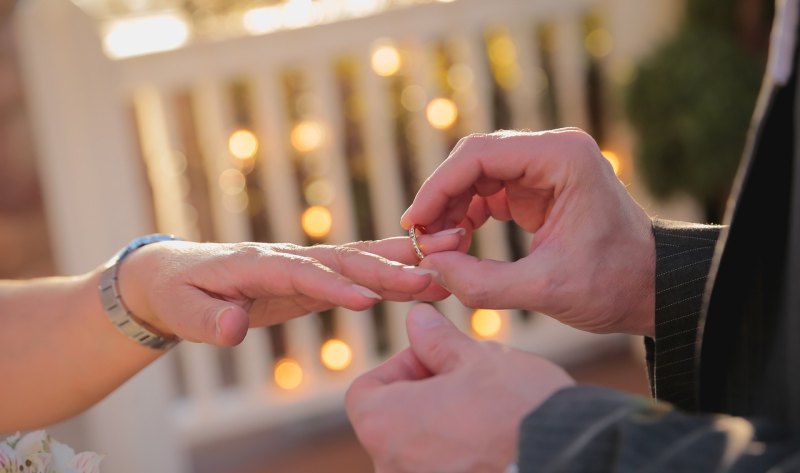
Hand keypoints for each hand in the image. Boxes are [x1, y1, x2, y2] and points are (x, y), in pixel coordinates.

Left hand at [116, 231, 461, 345]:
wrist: (174, 274)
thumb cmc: (176, 293)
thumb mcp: (180, 311)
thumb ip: (207, 322)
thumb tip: (233, 327)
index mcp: (256, 265)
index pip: (302, 274)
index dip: (336, 287)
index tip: (371, 301)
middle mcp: (287, 258)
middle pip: (344, 260)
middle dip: (390, 267)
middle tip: (435, 272)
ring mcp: (303, 262)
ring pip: (359, 258)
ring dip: (404, 259)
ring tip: (451, 253)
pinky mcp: (313, 274)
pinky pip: (357, 270)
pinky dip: (391, 268)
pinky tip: (425, 268)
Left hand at [346, 304, 573, 472]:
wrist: (568, 461)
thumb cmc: (516, 407)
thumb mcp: (475, 359)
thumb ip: (436, 341)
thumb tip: (416, 319)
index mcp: (384, 424)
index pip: (366, 391)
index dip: (400, 366)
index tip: (437, 359)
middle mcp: (390, 466)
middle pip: (392, 419)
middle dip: (425, 393)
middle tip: (467, 379)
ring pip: (418, 446)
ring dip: (442, 422)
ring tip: (485, 406)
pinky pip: (439, 467)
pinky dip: (456, 450)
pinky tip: (492, 436)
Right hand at [401, 129, 655, 335]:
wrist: (652, 288)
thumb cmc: (614, 284)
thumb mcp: (545, 289)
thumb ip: (482, 282)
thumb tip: (431, 266)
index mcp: (563, 158)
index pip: (480, 155)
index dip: (439, 187)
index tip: (415, 223)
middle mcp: (553, 151)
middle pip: (474, 159)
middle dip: (442, 197)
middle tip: (421, 238)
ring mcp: (545, 167)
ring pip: (478, 174)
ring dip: (452, 207)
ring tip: (438, 246)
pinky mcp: (539, 188)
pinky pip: (490, 191)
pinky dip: (468, 214)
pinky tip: (457, 242)